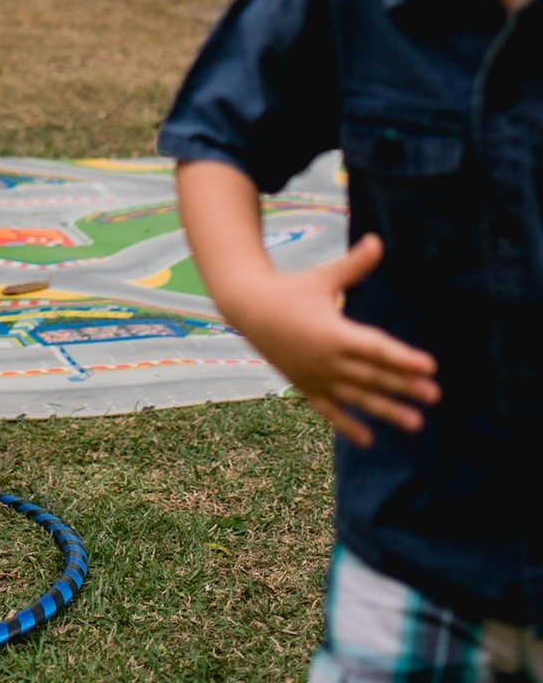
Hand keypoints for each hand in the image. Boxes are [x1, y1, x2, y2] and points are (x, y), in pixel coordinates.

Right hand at [233, 234, 439, 446]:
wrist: (248, 308)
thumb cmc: (290, 288)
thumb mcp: (323, 277)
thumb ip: (354, 266)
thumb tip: (377, 241)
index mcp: (334, 331)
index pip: (376, 348)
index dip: (404, 358)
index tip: (430, 366)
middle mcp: (327, 359)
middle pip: (373, 375)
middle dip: (405, 386)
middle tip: (434, 395)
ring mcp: (316, 376)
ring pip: (358, 397)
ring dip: (387, 411)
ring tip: (416, 423)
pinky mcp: (306, 386)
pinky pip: (330, 410)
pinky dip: (348, 425)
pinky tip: (369, 441)